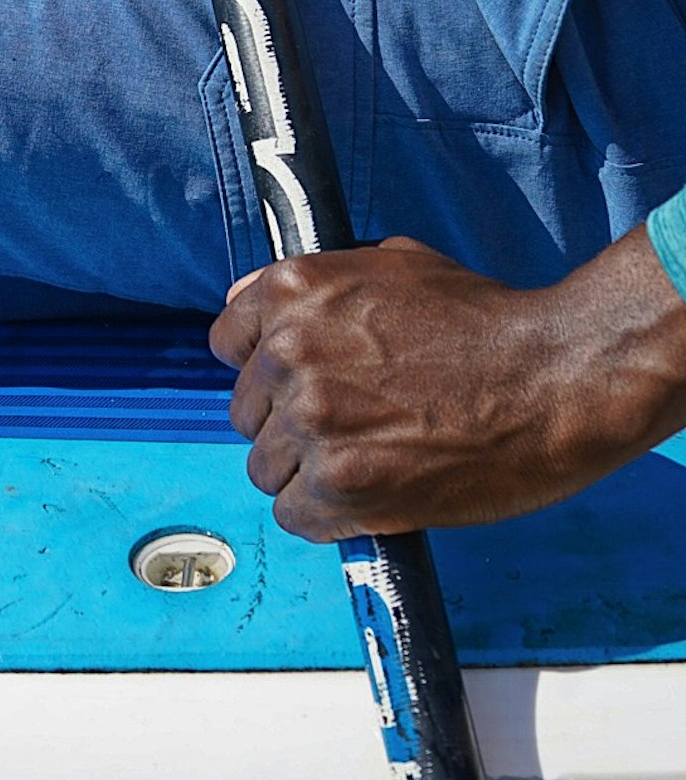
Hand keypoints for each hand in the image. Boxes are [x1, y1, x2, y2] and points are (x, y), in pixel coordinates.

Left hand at [208, 228, 685, 541]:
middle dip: (290, 422)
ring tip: (368, 462)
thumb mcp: (392, 264)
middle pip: (247, 411)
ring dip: (308, 472)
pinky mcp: (338, 484)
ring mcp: (310, 419)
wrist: (550, 379)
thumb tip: (254, 306)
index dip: (264, 367)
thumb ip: (317, 285)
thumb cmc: (484, 320)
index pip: (228, 343)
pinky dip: (326, 515)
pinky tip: (369, 496)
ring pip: (267, 467)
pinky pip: (295, 514)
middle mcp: (289, 351)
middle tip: (350, 427)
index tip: (296, 384)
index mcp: (294, 290)